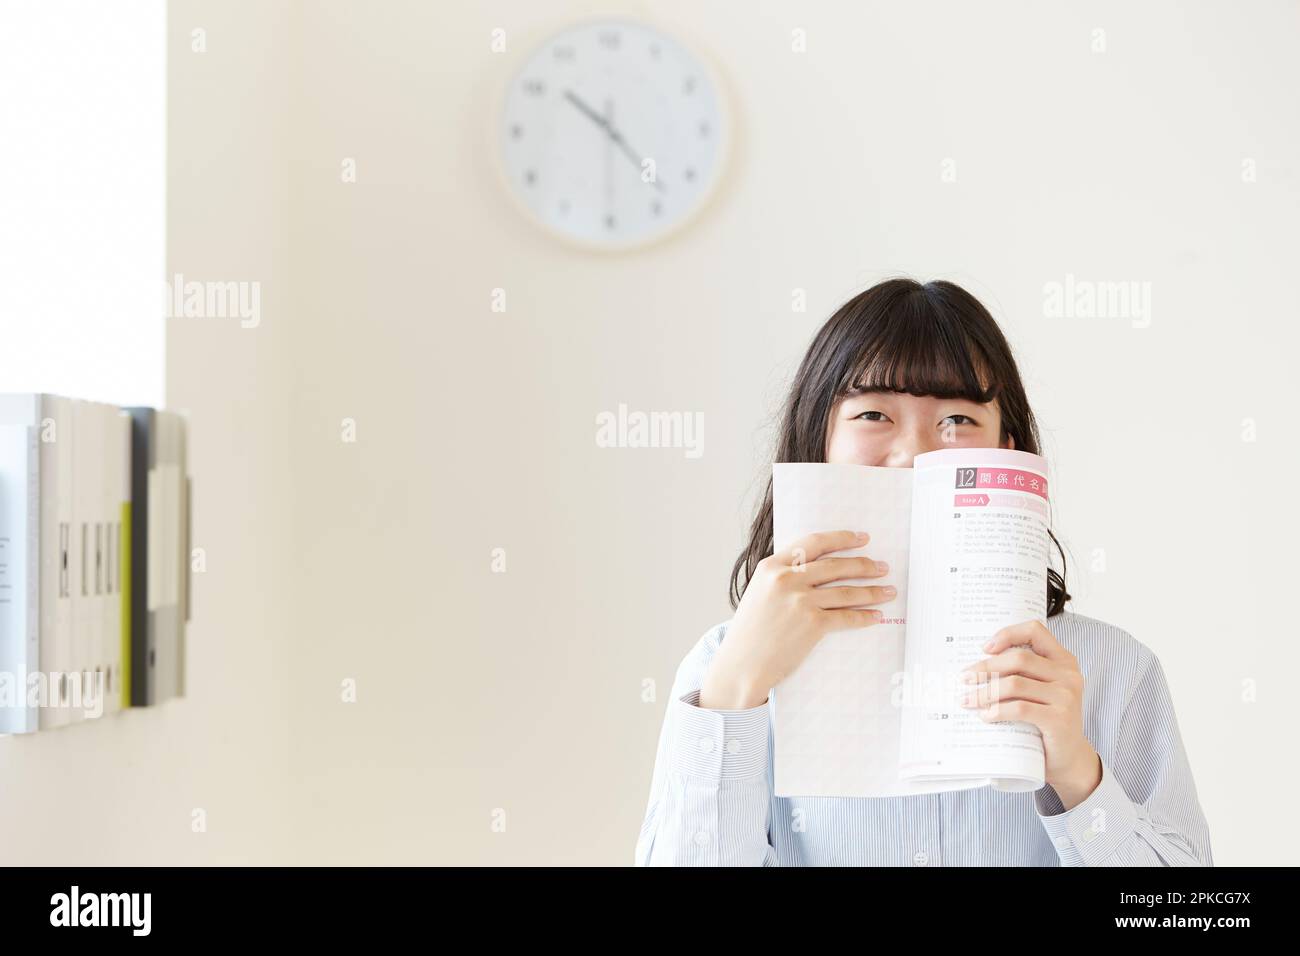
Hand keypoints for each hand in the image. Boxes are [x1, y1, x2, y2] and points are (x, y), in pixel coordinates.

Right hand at [700, 530, 893, 709]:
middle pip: (836, 565)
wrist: (741, 664)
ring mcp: (800, 601)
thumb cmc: (751, 631)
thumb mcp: (760, 592)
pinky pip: (847, 617)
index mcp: (772, 566)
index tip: (862, 538)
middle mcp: (786, 579)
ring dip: (872, 591)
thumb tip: (819, 569)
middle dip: (864, 565)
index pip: (814, 543)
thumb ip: (783, 576)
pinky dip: (865, 616)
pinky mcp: (812, 624)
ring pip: (847, 591)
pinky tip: (876, 616)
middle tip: (882, 567)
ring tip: (888, 591)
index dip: (842, 538)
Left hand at [959, 620, 1101, 809]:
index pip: (1035, 631)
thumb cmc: (1046, 719)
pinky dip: (997, 711)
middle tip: (964, 678)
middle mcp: (1068, 675)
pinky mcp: (1060, 719)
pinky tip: (985, 716)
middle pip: (1019, 659)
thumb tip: (977, 664)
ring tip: (968, 700)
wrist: (1068, 758)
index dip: (1008, 634)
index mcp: (1064, 660)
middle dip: (986, 667)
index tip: (984, 648)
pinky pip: (1020, 708)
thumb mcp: (1040, 690)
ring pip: (1015, 684)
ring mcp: (1066, 697)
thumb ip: (1022, 673)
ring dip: (985, 692)